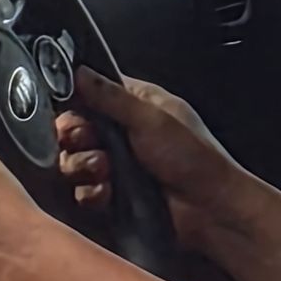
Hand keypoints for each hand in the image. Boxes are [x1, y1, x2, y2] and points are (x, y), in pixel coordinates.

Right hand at [55, 70, 240, 251]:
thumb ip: (111, 96)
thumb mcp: (151, 119)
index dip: (75, 99)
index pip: (92, 92)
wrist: (210, 210)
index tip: (69, 107)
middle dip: (75, 136)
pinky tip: (106, 194)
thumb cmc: (192, 156)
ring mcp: (117, 164)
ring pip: (75, 160)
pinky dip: (91, 192)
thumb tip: (79, 70)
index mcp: (136, 103)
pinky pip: (85, 190)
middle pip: (76, 127)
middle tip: (87, 141)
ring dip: (82, 165)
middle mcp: (123, 131)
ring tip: (103, 170)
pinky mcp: (114, 194)